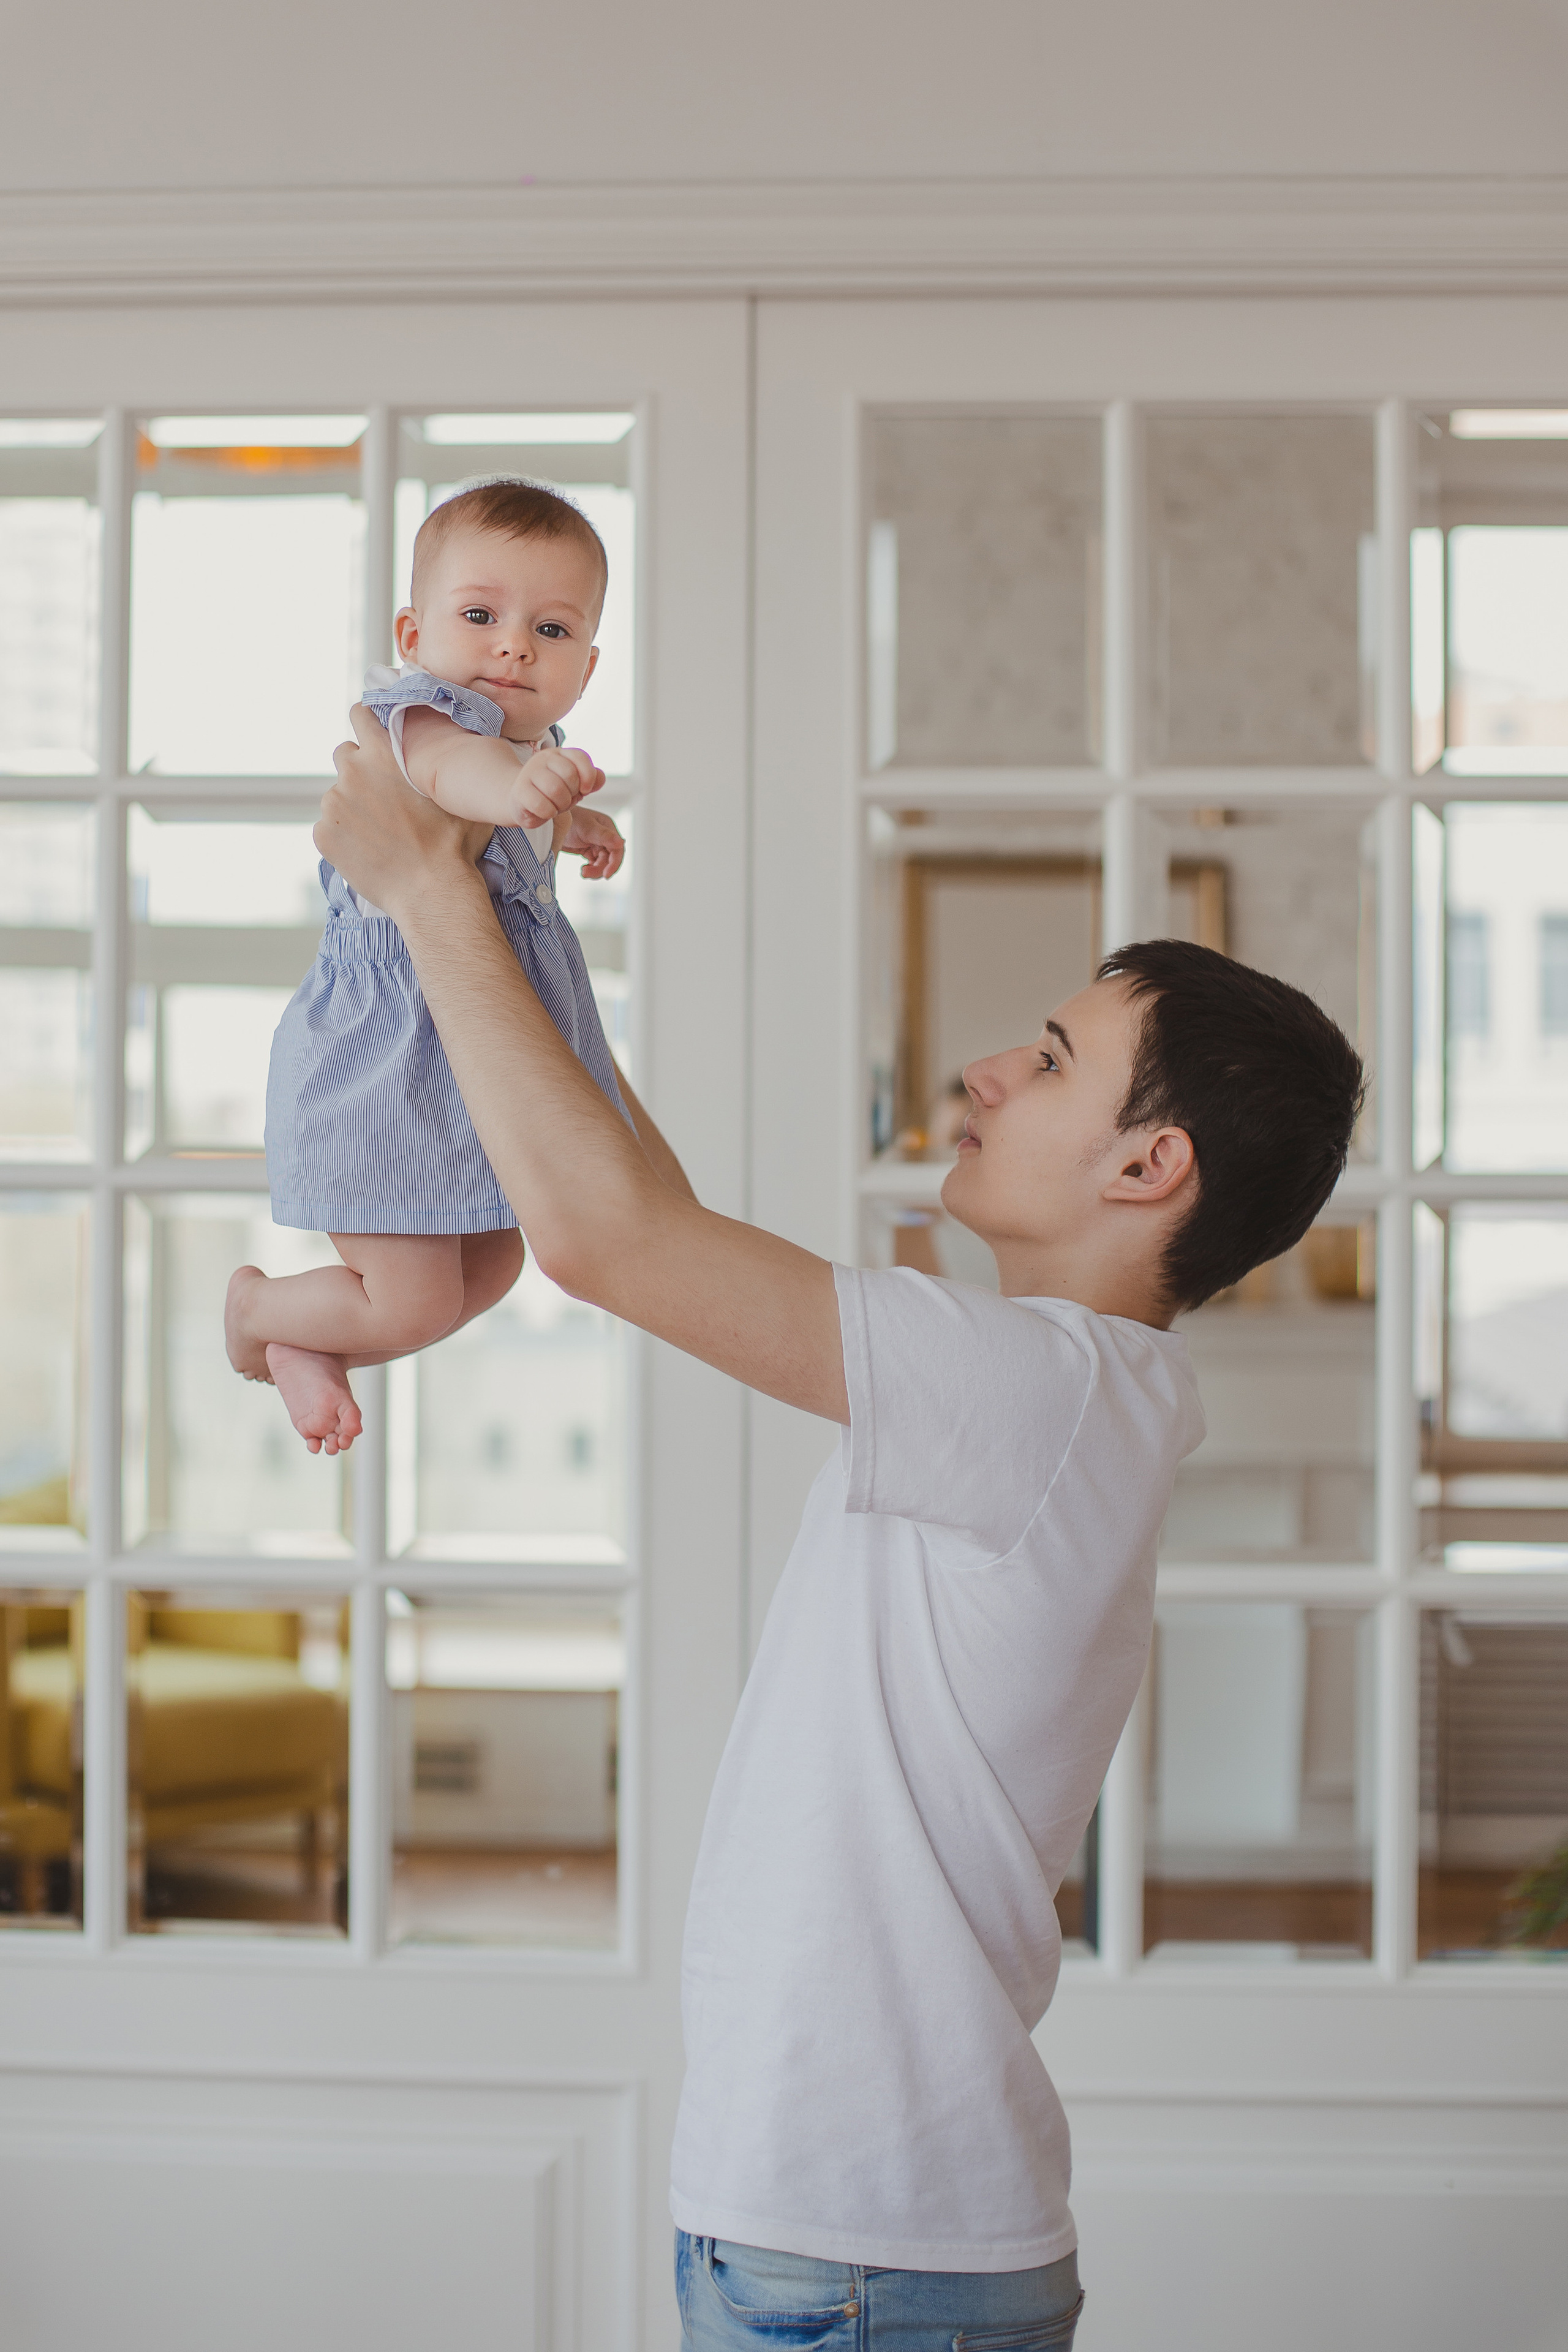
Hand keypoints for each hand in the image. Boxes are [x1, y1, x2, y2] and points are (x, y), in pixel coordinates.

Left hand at [317, 706, 491, 915]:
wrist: (432, 892)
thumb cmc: (452, 844)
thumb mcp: (456, 792)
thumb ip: (442, 764)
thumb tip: (455, 747)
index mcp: (382, 754)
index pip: (360, 714)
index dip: (366, 720)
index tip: (370, 731)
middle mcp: (351, 773)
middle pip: (345, 755)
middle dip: (360, 769)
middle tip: (383, 797)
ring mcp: (333, 805)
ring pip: (337, 796)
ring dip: (353, 807)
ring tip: (380, 833)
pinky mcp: (324, 836)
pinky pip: (329, 829)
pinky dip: (344, 837)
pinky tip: (369, 851)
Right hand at [507, 744, 604, 830]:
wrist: (520, 800)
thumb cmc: (551, 793)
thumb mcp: (574, 786)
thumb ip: (590, 780)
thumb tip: (599, 778)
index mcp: (559, 754)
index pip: (580, 756)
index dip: (588, 775)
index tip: (585, 790)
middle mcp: (543, 758)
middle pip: (569, 775)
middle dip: (573, 794)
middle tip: (565, 800)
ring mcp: (529, 772)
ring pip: (556, 789)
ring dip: (561, 804)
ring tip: (555, 806)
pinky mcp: (520, 790)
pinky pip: (542, 805)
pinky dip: (548, 813)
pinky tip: (544, 812)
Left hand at [558, 804, 624, 879]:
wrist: (552, 820)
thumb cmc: (569, 818)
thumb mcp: (587, 828)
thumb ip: (604, 836)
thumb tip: (621, 842)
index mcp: (608, 828)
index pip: (617, 849)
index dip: (614, 863)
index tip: (606, 874)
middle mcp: (605, 837)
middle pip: (610, 859)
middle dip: (600, 868)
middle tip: (586, 873)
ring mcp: (597, 844)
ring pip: (602, 864)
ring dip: (594, 870)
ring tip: (583, 872)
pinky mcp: (588, 851)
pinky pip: (594, 864)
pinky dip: (590, 869)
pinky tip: (583, 869)